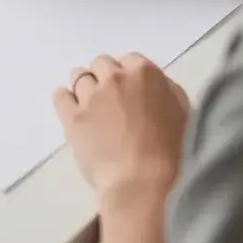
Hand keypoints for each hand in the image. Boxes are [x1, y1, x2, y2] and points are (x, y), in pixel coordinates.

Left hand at [54, 55, 189, 205]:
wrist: (143, 183)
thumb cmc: (172, 151)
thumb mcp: (182, 112)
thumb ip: (165, 89)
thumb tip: (151, 84)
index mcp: (144, 73)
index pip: (130, 59)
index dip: (131, 76)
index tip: (131, 92)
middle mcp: (115, 78)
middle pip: (102, 63)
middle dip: (106, 78)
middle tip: (112, 100)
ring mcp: (91, 96)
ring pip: (79, 76)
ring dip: (85, 86)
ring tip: (91, 105)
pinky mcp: (72, 117)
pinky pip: (60, 96)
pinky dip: (64, 98)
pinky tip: (70, 108)